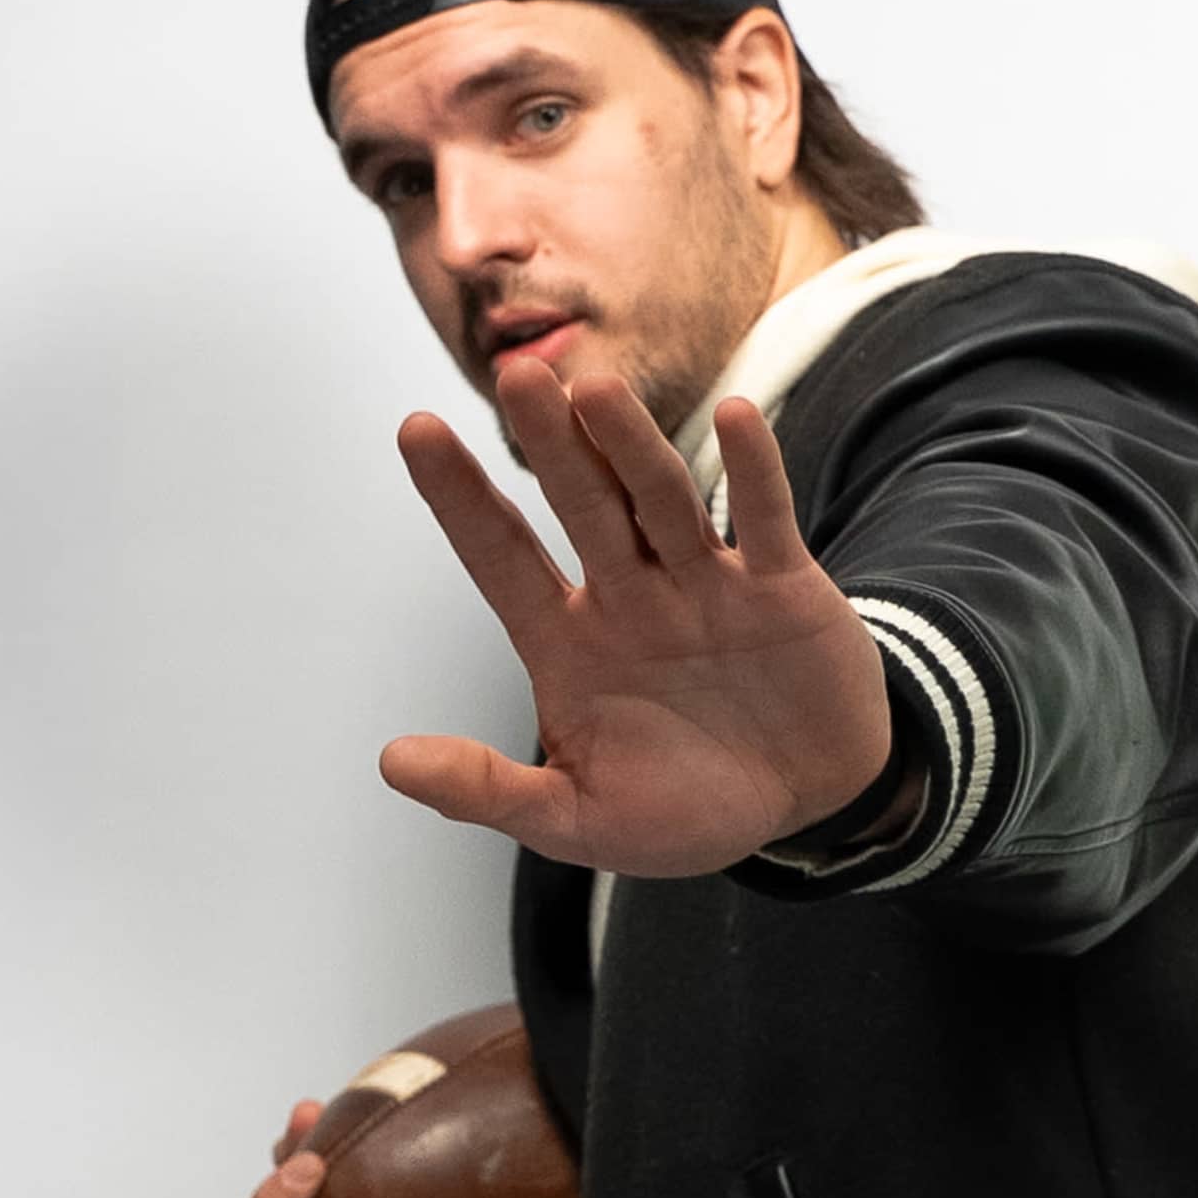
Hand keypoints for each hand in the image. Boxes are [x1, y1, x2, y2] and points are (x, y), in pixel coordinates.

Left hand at [378, 354, 895, 874]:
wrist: (806, 805)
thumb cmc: (686, 809)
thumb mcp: (578, 821)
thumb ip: (491, 792)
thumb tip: (391, 762)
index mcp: (568, 642)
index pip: (500, 556)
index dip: (459, 497)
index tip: (415, 429)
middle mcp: (630, 595)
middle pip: (582, 507)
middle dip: (548, 445)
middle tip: (515, 376)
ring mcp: (706, 583)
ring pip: (661, 500)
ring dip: (631, 447)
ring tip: (596, 391)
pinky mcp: (783, 587)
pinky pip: (765, 519)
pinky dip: (754, 470)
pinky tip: (738, 416)